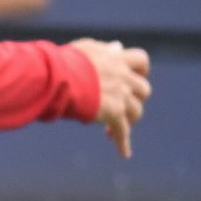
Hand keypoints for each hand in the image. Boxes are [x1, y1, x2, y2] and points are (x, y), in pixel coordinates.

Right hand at [72, 38, 149, 157]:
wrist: (58, 78)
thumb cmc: (63, 62)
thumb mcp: (85, 49)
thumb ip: (103, 50)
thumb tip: (117, 47)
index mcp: (117, 59)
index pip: (141, 61)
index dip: (140, 70)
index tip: (134, 77)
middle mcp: (123, 77)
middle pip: (143, 90)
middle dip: (134, 97)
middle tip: (120, 105)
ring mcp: (120, 96)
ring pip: (136, 112)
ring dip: (128, 119)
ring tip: (112, 128)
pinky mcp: (113, 114)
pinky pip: (122, 132)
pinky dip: (122, 143)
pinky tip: (124, 154)